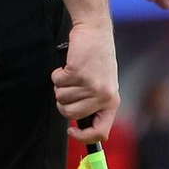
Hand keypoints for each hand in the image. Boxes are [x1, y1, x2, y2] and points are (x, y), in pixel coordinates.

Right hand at [52, 21, 119, 143]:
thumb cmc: (97, 59)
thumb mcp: (104, 85)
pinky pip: (57, 82)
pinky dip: (57, 74)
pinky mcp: (78, 72)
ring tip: (73, 73)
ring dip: (61, 85)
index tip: (71, 130)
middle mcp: (103, 96)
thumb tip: (83, 130)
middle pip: (70, 114)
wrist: (95, 31)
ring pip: (61, 98)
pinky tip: (69, 64)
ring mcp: (91, 84)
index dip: (83, 137)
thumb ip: (95, 105)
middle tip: (69, 87)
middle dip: (63, 102)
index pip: (100, 132)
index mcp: (112, 101)